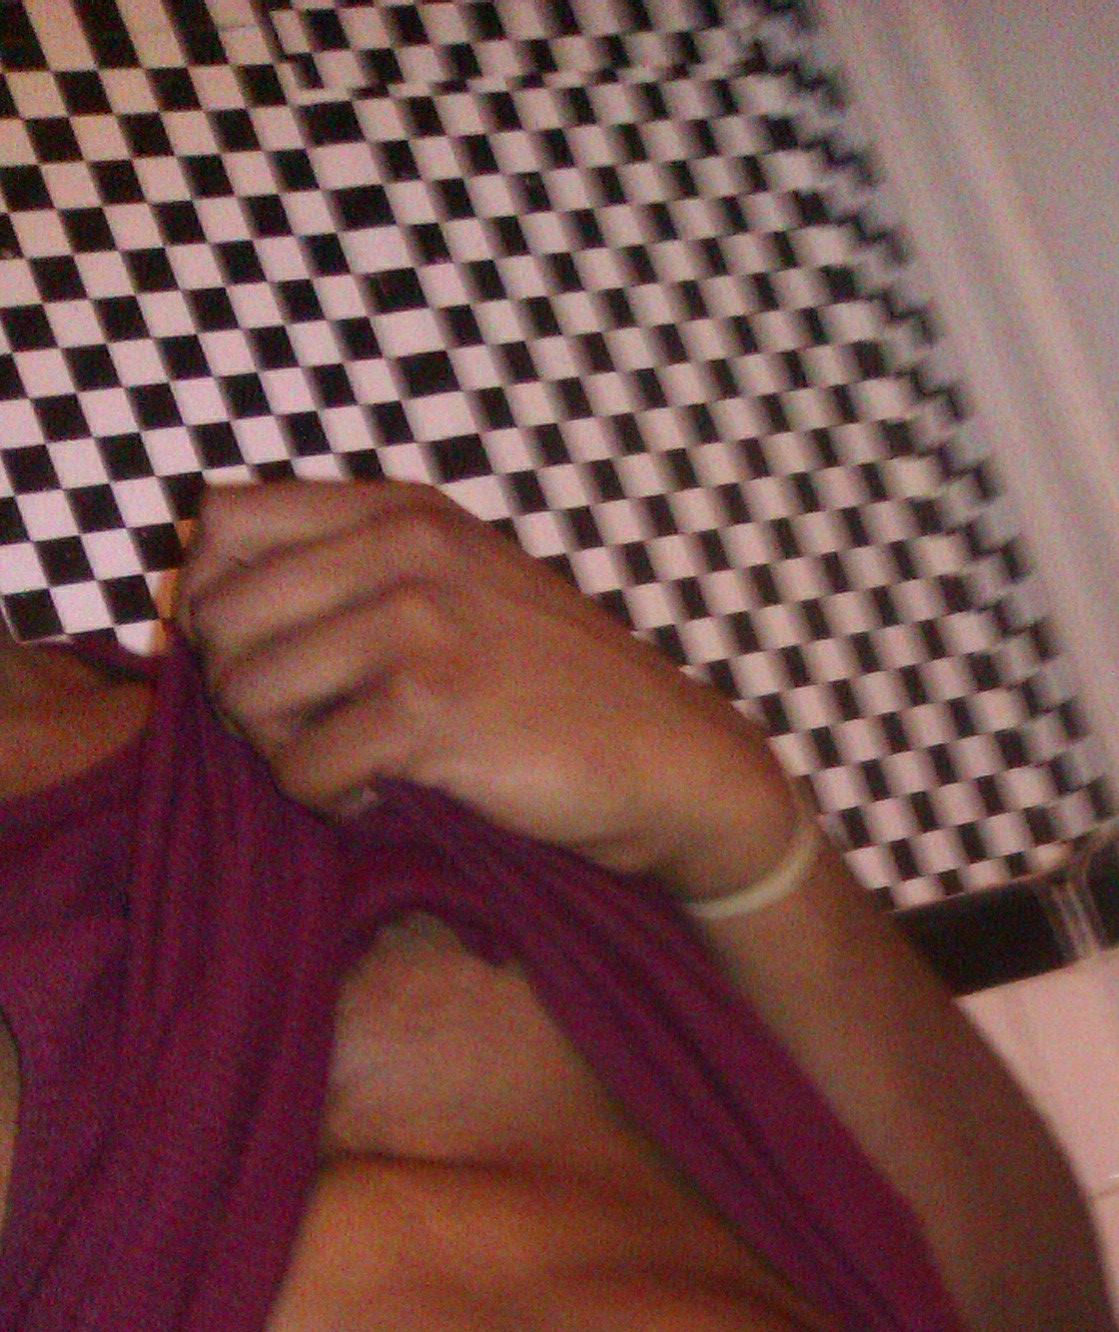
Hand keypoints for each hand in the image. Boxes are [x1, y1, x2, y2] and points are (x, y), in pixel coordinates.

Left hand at [173, 477, 798, 899]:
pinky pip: (301, 768)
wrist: (672, 760)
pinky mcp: (427, 711)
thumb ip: (362, 570)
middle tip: (309, 730)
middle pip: (219, 615)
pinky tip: (382, 797)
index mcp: (403, 512)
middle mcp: (403, 550)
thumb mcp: (467, 585)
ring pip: (246, 694)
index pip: (222, 522)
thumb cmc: (562, 690)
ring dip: (281, 751)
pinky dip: (329, 802)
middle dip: (243, 691)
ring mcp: (416, 625)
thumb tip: (217, 608)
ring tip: (349, 765)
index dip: (218, 602)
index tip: (271, 656)